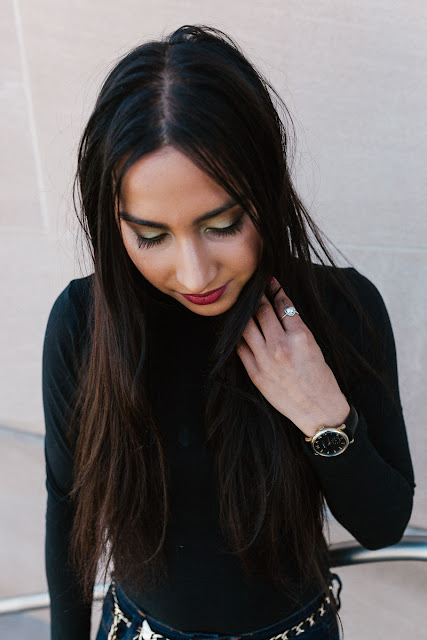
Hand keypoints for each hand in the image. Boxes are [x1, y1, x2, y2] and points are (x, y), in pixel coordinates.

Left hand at [236, 277, 350, 437]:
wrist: (319, 410)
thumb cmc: (320, 377)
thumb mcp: (313, 346)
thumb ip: (295, 327)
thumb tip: (279, 306)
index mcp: (300, 336)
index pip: (282, 304)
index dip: (274, 289)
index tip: (269, 281)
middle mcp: (280, 346)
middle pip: (261, 312)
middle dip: (257, 296)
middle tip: (252, 288)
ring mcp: (265, 360)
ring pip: (246, 327)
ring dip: (243, 313)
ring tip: (242, 305)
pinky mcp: (255, 374)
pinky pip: (240, 348)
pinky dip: (238, 336)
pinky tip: (237, 328)